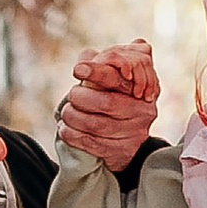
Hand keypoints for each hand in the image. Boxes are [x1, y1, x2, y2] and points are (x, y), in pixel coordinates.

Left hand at [57, 41, 159, 169]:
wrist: (130, 140)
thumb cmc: (118, 100)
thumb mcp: (117, 79)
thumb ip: (104, 63)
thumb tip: (87, 55)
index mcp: (140, 87)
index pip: (118, 77)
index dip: (97, 72)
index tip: (77, 69)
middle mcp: (142, 111)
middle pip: (107, 103)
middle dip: (81, 97)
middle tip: (71, 96)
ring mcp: (133, 133)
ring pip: (97, 125)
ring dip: (73, 117)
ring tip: (65, 113)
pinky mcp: (121, 152)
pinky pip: (91, 143)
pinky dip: (72, 135)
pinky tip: (64, 128)